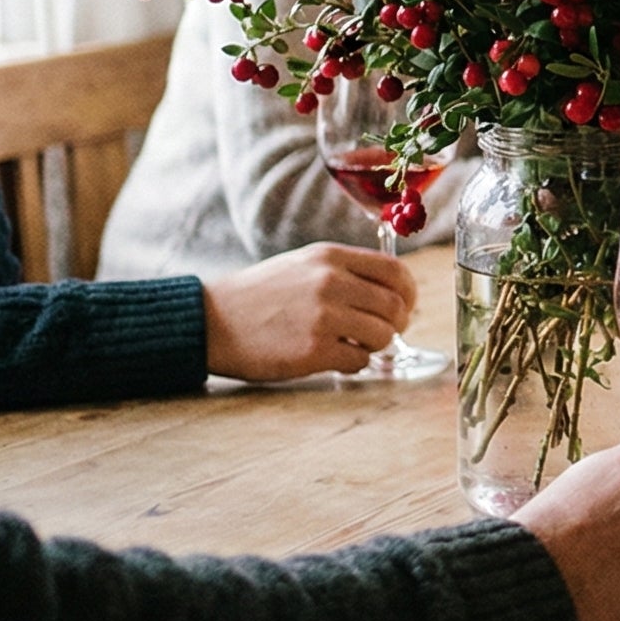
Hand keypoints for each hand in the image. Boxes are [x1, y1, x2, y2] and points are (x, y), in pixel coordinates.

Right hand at [200, 243, 419, 379]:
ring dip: (374, 345)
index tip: (404, 306)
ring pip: (383, 335)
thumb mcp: (303, 265)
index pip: (395, 271)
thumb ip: (345, 272)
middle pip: (395, 306)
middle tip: (379, 333)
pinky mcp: (313, 351)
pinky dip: (354, 363)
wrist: (211, 321)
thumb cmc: (260, 296)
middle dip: (395, 324)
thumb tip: (393, 292)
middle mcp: (330, 282)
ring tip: (352, 344)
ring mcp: (323, 317)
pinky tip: (334, 358)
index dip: (408, 292)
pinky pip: (360, 360)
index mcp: (330, 257)